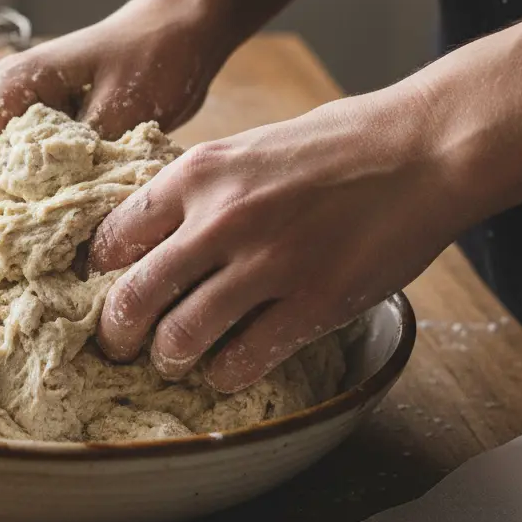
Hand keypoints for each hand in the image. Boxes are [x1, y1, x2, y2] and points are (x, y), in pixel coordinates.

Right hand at [0, 0, 223, 252]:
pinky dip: (2, 215)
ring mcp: (18, 120)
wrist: (183, 26)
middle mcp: (4, 102)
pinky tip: (15, 250)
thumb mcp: (126, 107)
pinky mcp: (40, 138)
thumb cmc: (157, 53)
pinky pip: (4, 180)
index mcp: (13, 87)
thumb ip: (91, 164)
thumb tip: (66, 231)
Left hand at [89, 85, 461, 391]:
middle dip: (116, 333)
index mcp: (198, 174)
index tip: (106, 287)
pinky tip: (227, 368)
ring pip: (180, 339)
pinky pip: (243, 361)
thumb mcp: (245, 150)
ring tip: (174, 361)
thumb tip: (149, 235)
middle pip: (133, 298)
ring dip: (169, 360)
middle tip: (119, 345)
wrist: (421, 149)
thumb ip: (196, 192)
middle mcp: (222, 219)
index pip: (113, 237)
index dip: (100, 273)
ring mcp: (268, 264)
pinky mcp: (314, 304)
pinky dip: (224, 374)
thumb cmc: (333, 146)